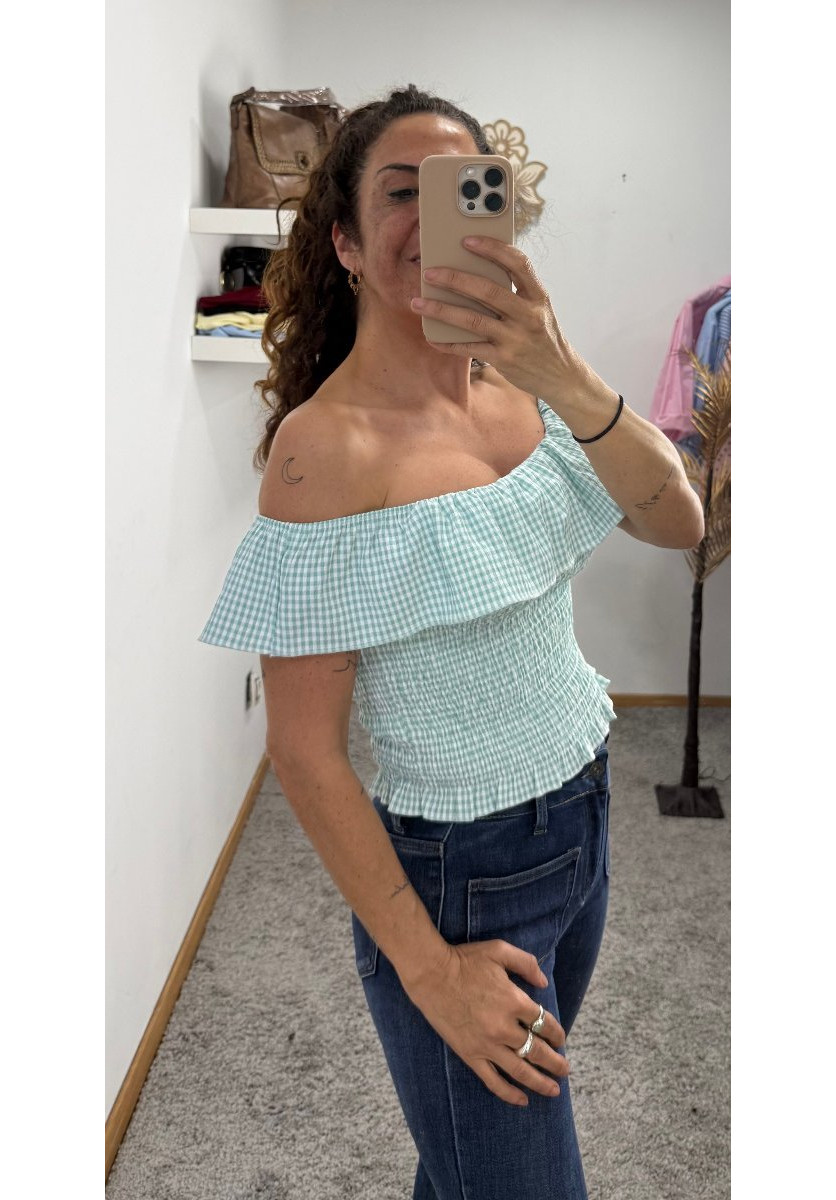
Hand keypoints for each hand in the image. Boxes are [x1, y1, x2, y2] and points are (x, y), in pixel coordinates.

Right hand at [403, 939, 569, 1106]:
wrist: (431, 974)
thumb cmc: (465, 960)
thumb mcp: (499, 951)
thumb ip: (525, 963)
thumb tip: (544, 982)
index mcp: (514, 1001)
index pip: (545, 1024)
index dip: (557, 1033)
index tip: (561, 1039)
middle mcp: (504, 1027)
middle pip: (538, 1051)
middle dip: (555, 1062)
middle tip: (565, 1070)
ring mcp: (487, 1044)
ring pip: (520, 1070)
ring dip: (541, 1082)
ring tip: (554, 1090)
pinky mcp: (470, 1054)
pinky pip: (493, 1080)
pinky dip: (509, 1093)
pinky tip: (522, 1100)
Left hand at [410, 236, 588, 401]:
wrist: (561, 374)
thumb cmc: (542, 336)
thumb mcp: (539, 309)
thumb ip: (515, 292)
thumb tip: (474, 272)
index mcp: (539, 296)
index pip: (518, 264)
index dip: (493, 249)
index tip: (467, 240)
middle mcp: (529, 315)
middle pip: (488, 291)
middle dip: (455, 279)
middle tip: (429, 272)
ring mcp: (516, 339)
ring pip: (473, 320)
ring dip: (442, 310)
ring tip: (418, 302)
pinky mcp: (504, 359)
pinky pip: (470, 349)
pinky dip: (448, 343)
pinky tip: (432, 337)